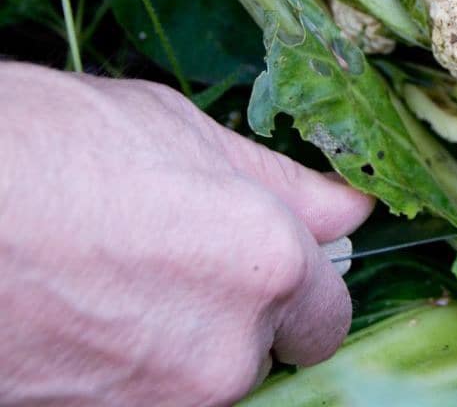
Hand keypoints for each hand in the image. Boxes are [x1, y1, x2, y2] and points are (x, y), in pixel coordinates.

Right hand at [0, 64, 373, 404]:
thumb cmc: (49, 148)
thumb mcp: (183, 134)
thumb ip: (284, 186)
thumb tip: (351, 210)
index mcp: (268, 266)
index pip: (330, 312)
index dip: (305, 283)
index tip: (281, 260)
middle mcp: (227, 351)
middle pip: (268, 353)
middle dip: (246, 316)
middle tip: (184, 261)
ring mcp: (159, 402)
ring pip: (204, 378)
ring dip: (183, 341)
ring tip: (118, 279)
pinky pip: (146, 397)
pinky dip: (130, 364)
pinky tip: (86, 313)